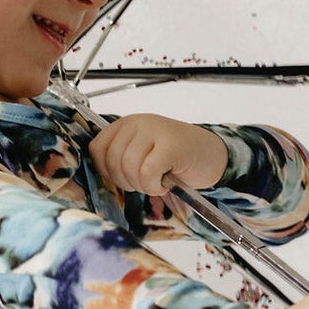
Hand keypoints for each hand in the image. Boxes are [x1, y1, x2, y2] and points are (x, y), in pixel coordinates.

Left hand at [88, 113, 229, 208]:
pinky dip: (153, 186)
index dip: (105, 171)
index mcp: (127, 124)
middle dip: (126, 181)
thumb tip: (99, 175)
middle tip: (144, 184)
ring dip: (141, 185)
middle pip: (113, 160)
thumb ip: (121, 156)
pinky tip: (164, 184)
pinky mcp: (170, 145)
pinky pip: (147, 173)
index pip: (97, 148)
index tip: (123, 179)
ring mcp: (155, 131)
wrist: (211, 155)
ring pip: (129, 167)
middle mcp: (138, 123)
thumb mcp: (143, 152)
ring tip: (156, 183)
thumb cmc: (176, 158)